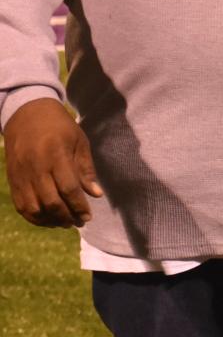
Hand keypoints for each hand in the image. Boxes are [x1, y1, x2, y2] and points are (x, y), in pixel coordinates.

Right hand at [3, 98, 102, 227]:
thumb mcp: (79, 142)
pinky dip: (34, 217)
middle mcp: (35, 167)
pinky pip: (21, 206)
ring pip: (34, 208)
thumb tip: (96, 195)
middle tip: (80, 222)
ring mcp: (21, 175)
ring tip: (65, 222)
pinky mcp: (12, 180)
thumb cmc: (59, 127)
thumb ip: (86, 170)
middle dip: (67, 217)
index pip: (68, 188)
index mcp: (55, 155)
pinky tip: (48, 219)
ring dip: (50, 221)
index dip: (79, 206)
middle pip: (51, 202)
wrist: (26, 114)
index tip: (88, 216)